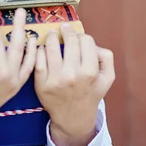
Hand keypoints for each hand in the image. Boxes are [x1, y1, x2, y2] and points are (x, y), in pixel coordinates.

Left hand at [34, 23, 114, 145]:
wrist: (73, 117)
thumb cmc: (90, 93)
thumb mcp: (107, 78)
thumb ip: (106, 57)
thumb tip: (92, 42)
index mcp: (90, 72)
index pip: (86, 41)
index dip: (82, 36)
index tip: (78, 36)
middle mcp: (73, 75)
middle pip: (70, 41)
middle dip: (67, 31)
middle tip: (64, 28)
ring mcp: (56, 79)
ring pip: (51, 47)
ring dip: (51, 36)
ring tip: (52, 34)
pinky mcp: (41, 83)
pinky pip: (38, 59)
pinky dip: (40, 50)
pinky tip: (43, 48)